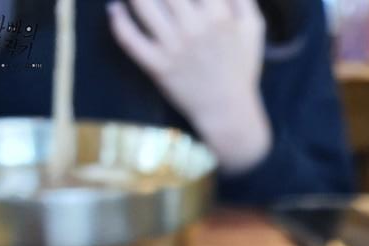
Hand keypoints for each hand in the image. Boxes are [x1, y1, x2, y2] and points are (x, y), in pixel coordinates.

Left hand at [107, 0, 272, 172]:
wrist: (227, 112)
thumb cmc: (241, 67)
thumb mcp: (253, 27)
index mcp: (218, 14)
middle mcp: (193, 27)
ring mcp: (173, 48)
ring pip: (143, 6)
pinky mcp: (158, 67)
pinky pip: (130, 41)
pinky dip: (118, 22)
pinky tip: (115, 9)